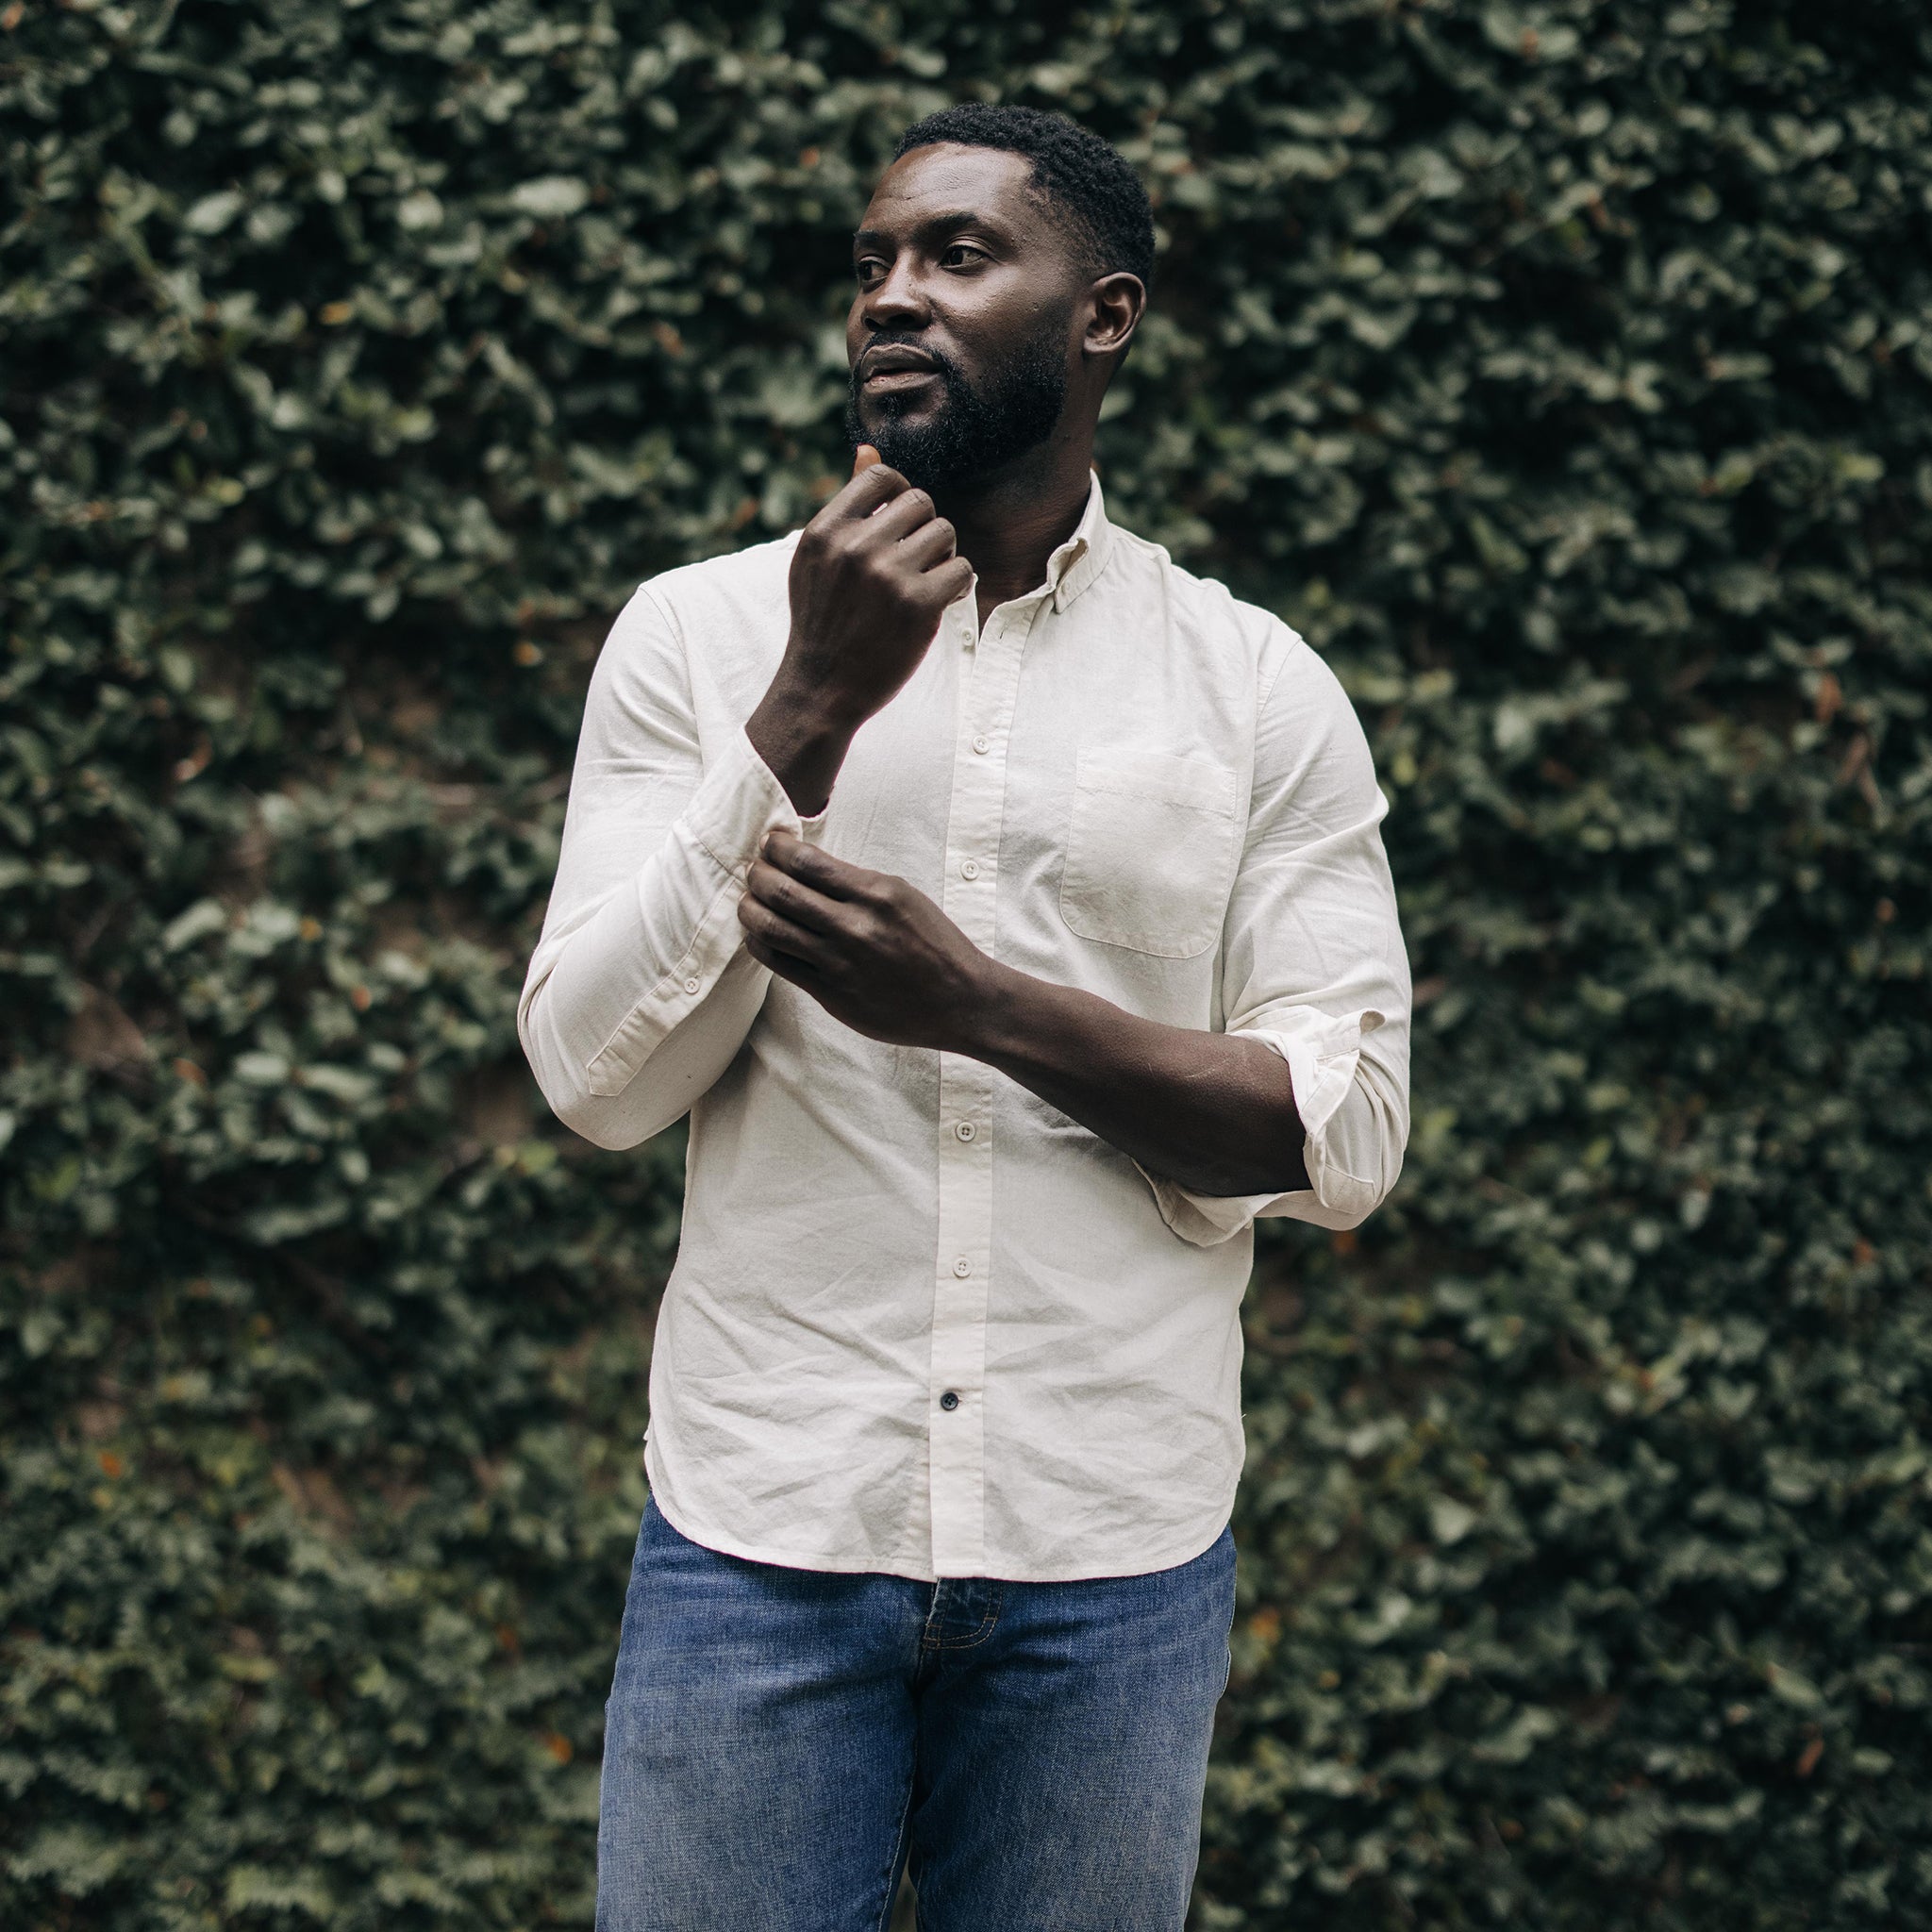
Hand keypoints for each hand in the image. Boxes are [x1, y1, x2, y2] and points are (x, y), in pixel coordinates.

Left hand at [737, 831, 990, 1049]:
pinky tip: (760, 934)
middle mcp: (855, 927)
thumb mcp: (904, 896)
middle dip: (757, 874)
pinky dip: (760, 943)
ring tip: (749, 901)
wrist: (959, 1000)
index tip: (770, 843)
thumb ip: (856, 883)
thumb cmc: (934, 943)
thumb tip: (805, 865)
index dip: (777, 848)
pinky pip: (778, 963)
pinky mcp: (831, 994)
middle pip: (780, 891)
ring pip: (770, 928)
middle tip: (754, 870)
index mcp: (876, 894)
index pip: (806, 861)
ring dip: (750, 909)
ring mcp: (840, 963)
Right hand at [745, 447, 972, 814]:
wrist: (821, 689)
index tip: (899, 523)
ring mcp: (888, 576)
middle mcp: (856, 547)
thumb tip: (868, 449)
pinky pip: (962, 570)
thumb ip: (847, 507)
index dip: (899, 494)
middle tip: (915, 559)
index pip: (882, 476)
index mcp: (826, 530)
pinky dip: (957, 585)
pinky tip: (938, 601)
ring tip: (924, 581)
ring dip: (943, 556)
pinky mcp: (918, 606)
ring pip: (946, 533)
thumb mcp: (818, 559)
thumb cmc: (823, 620)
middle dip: (925, 527)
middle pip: (922, 502)